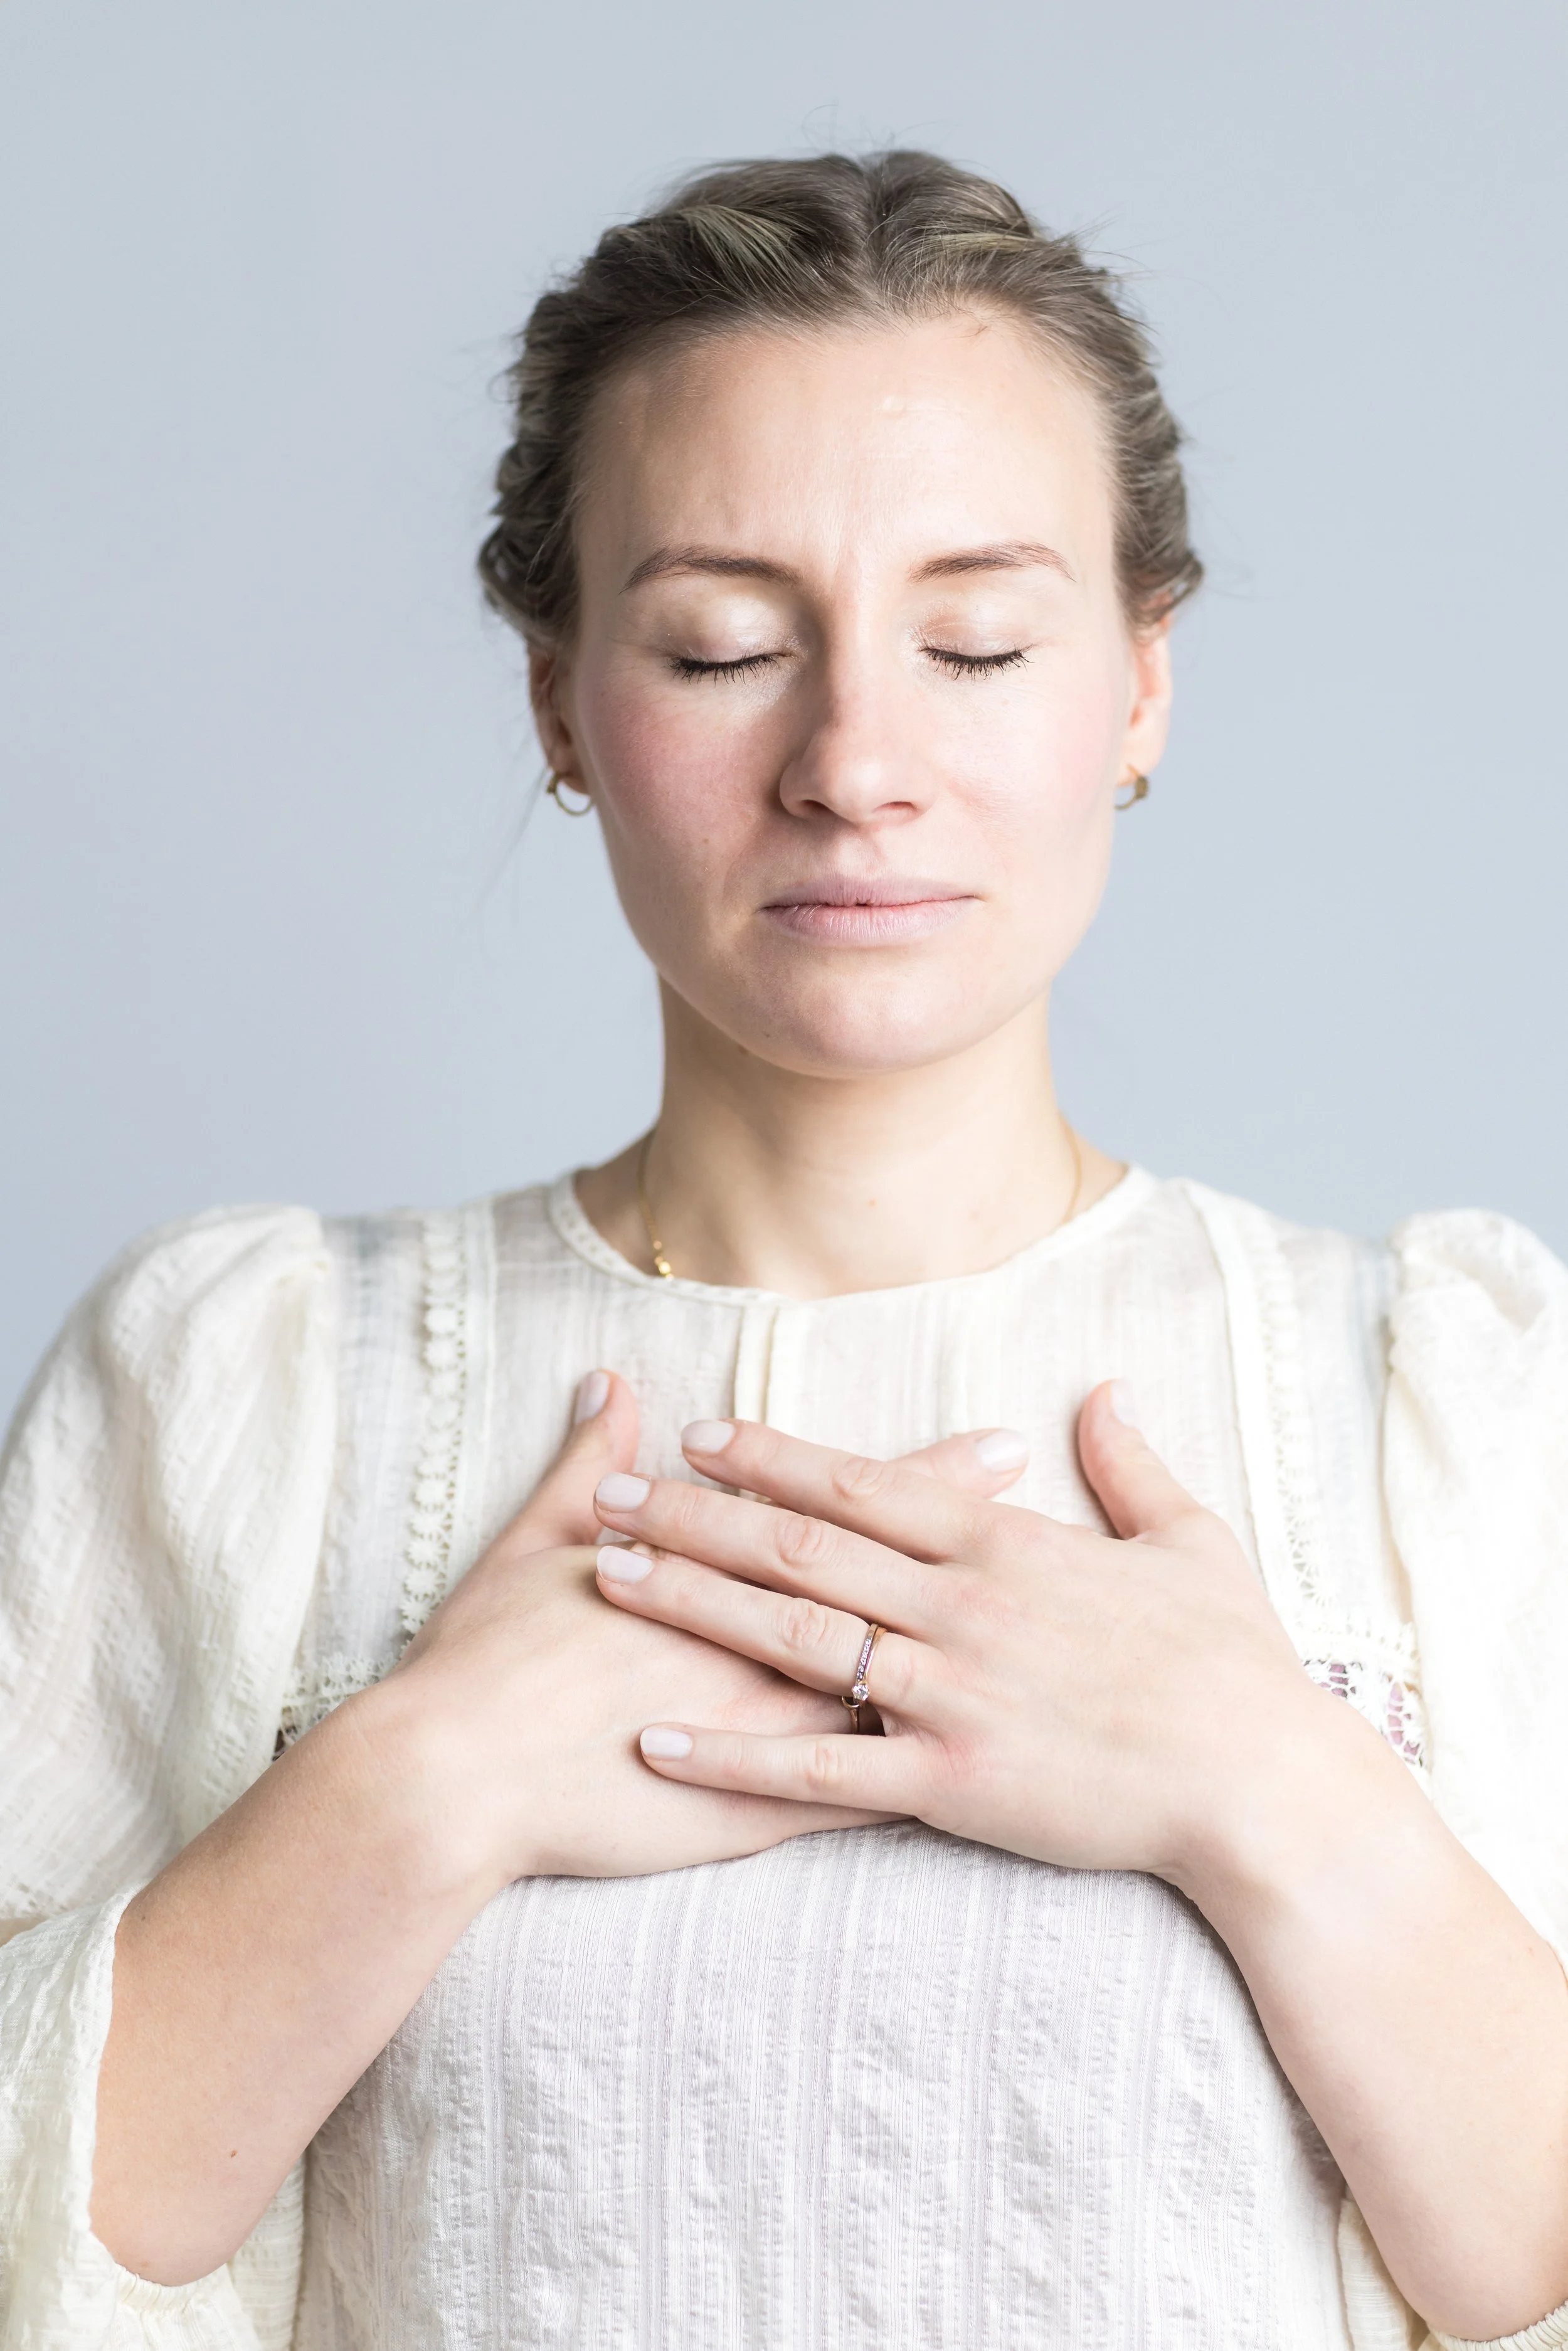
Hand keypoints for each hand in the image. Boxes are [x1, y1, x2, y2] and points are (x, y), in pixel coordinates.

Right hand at [386, 1373, 1033, 1888]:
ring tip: (1053, 1641)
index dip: (929, 1479)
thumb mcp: (533, 1543)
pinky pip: (857, 1800)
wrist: (448, 1775)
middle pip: (897, 1589)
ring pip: (896, 1693)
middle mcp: (757, 1642)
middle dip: (986, 1555)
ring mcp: (763, 1729)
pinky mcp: (751, 1814)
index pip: (845, 1511)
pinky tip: (994, 1778)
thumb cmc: (483, 1659)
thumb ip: (585, 1466)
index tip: (1001, 1444)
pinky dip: (923, 1784)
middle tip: (1076, 1536)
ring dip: (974, 1664)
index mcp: (717, 1572)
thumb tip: (609, 1386)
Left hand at [589, 1385, 1368, 1889]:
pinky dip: (732, 1755)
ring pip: (790, 1637)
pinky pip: (818, 1770)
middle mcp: (959, 1605)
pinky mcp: (950, 1781)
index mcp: (1005, 1543)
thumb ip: (1132, 1465)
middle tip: (607, 1496)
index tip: (698, 1435)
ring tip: (609, 1580)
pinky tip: (657, 1741)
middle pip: (799, 1547)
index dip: (772, 1458)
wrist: (1265, 1784)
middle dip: (694, 1516)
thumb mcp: (1192, 1541)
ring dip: (691, 1605)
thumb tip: (1106, 1392)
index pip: (861, 1485)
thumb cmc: (1236, 1666)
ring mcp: (949, 1692)